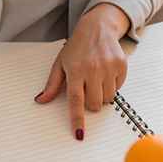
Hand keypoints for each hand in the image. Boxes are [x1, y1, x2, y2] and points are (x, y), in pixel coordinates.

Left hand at [34, 5, 129, 140]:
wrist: (97, 27)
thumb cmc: (76, 47)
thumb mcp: (60, 63)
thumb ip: (52, 84)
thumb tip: (41, 100)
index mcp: (75, 70)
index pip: (76, 100)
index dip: (77, 119)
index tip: (79, 134)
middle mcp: (93, 69)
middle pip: (95, 104)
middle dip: (90, 102)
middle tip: (86, 87)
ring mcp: (108, 67)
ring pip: (108, 98)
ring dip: (101, 94)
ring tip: (96, 78)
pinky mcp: (121, 65)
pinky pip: (118, 88)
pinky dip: (112, 84)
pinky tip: (105, 71)